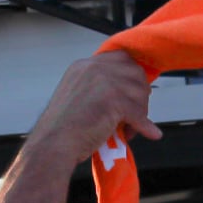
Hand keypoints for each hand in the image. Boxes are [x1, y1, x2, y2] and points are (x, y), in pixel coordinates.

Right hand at [25, 52, 160, 162]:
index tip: (135, 93)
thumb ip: (99, 88)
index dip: (133, 76)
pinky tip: (150, 133)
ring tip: (128, 130)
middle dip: (140, 94)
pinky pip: (139, 112)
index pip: (121, 58)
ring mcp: (103, 81)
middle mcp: (93, 68)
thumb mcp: (79, 96)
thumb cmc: (64, 129)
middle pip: (135, 72)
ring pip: (139, 92)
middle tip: (135, 114)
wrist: (53, 144)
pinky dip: (145, 126)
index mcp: (83, 65)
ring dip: (141, 113)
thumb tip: (129, 93)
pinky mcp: (112, 99)